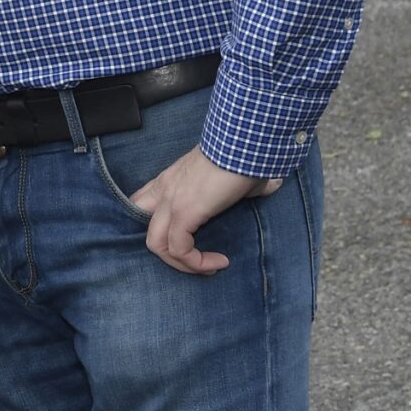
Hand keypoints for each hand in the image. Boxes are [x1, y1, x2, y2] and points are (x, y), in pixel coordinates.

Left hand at [125, 145, 285, 274]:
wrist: (245, 143)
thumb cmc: (243, 156)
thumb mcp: (233, 176)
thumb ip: (240, 187)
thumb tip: (268, 185)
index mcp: (171, 180)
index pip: (141, 206)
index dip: (159, 229)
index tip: (188, 241)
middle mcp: (165, 190)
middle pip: (147, 231)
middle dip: (170, 255)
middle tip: (198, 261)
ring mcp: (171, 200)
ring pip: (157, 245)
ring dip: (184, 265)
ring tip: (210, 266)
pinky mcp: (183, 211)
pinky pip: (179, 249)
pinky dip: (197, 263)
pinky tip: (220, 261)